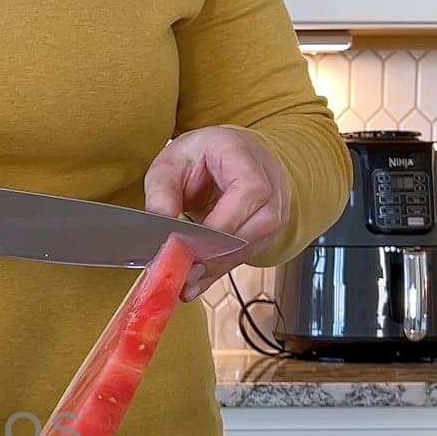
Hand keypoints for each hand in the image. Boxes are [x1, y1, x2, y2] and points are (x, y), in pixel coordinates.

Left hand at [143, 126, 290, 300]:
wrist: (227, 154)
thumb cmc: (199, 155)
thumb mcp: (170, 164)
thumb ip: (161, 194)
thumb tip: (161, 229)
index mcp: (245, 156)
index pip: (250, 192)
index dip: (221, 223)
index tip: (188, 244)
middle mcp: (271, 182)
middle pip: (257, 226)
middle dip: (216, 253)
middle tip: (182, 270)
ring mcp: (275, 209)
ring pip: (253, 246)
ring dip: (217, 267)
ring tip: (185, 280)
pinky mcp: (266, 232)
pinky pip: (246, 256)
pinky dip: (218, 270)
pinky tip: (196, 282)